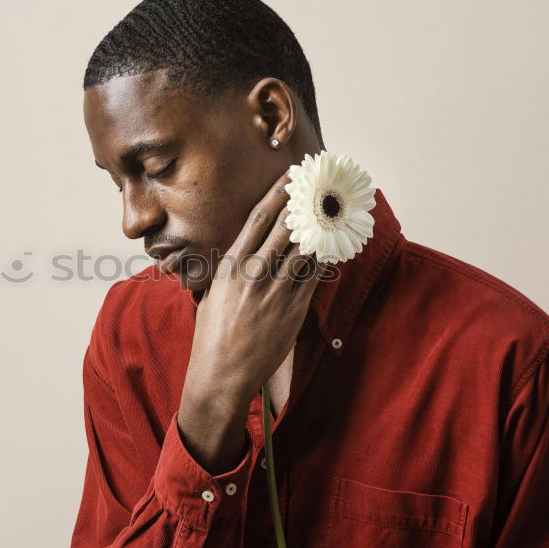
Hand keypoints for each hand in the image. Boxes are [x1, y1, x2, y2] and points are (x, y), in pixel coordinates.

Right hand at [176, 168, 324, 472]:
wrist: (221, 373)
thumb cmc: (213, 334)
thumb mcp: (214, 292)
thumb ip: (232, 268)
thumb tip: (248, 248)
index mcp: (231, 264)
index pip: (259, 217)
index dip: (278, 192)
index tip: (291, 174)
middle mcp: (254, 273)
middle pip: (286, 225)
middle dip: (305, 201)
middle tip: (321, 184)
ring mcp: (275, 291)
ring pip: (305, 247)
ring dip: (321, 226)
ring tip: (334, 208)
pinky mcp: (293, 310)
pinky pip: (315, 276)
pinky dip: (325, 257)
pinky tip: (334, 244)